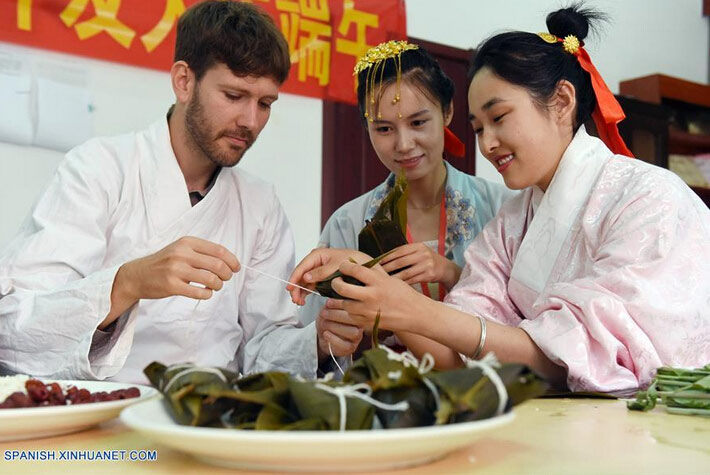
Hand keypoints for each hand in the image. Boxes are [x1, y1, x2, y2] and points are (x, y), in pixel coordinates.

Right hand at [103, 236, 239, 327]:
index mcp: (187, 242)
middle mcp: (182, 253)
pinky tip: (205, 293)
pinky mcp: (171, 286)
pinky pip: (199, 292)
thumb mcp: (181, 249)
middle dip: (227, 274)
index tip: (236, 268)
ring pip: (211, 279)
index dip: (232, 260)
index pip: (219, 250)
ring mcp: (176, 270)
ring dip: (218, 285)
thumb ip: (202, 253)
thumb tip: (229, 262)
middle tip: (225, 279)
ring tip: (214, 286)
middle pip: (218, 265)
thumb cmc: (164, 263)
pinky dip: (207, 294)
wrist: (137, 275)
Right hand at [287, 248, 370, 305]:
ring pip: (304, 282)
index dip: (294, 278)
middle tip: (295, 300)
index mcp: (318, 255)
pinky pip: (310, 286)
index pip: (302, 267)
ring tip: (299, 302)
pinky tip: (304, 300)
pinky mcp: (321, 279)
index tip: (290, 288)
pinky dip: (306, 293)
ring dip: (300, 292)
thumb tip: (306, 277)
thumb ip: (321, 272)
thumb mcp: (337, 266)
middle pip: (301, 275)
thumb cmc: (352, 262)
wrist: (365, 266)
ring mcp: (318, 271)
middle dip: (296, 288)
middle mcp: (316, 262)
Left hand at [316, 299, 362, 359]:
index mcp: (358, 312)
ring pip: (353, 332)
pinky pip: (345, 345)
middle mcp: (360, 324)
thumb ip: (330, 305)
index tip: (328, 303)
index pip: (354, 307)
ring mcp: (357, 337)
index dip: (340, 304)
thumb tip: (330, 302)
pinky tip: (326, 333)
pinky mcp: (351, 347)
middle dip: (337, 315)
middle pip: (355, 320)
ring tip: (324, 324)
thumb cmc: (329, 320)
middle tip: (324, 314)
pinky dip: (333, 338)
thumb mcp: (328, 309)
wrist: (324, 334)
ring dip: (335, 327)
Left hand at [330, 261, 429, 334]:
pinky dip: (350, 311)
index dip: (344, 266)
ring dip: (342, 299)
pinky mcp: (368, 322)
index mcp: (378, 281)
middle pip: (342, 288)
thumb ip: (372, 273)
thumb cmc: (403, 294)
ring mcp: (369, 311)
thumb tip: (355, 264)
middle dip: (335, 283)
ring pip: (344, 304)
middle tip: (336, 281)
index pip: (354, 270)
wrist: (415, 314)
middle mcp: (372, 296)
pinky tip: (354, 306)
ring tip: (345, 295)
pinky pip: (351, 316)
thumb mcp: (389, 279)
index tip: (343, 266)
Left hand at [379, 243, 461, 289]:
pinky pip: (412, 280)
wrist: (446, 268)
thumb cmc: (428, 260)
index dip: (387, 257)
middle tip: (376, 274)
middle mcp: (422, 254)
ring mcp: (426, 264)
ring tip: (383, 281)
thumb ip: (406, 253)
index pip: (399, 251)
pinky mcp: (429, 275)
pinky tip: (395, 286)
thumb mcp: (419, 252)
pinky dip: (402, 283)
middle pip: (400, 262)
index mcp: (418, 246)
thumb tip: (384, 258)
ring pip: (405, 273)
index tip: (377, 262)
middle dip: (387, 268)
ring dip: (393, 278)